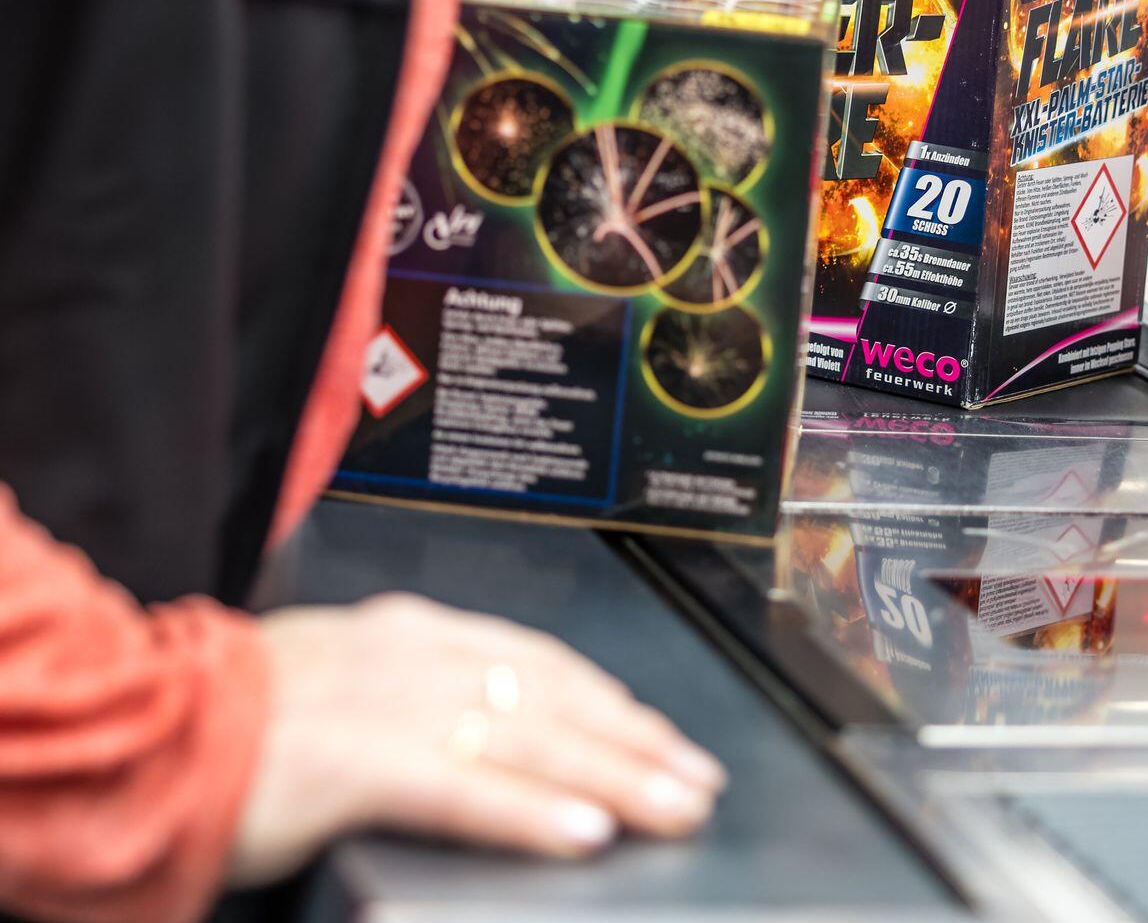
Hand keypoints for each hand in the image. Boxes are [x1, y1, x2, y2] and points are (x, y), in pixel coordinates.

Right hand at [228, 593, 725, 884]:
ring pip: (530, 741)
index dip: (613, 702)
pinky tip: (584, 831)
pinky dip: (530, 811)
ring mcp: (384, 708)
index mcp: (409, 633)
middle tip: (698, 778)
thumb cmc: (228, 719)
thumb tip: (495, 725)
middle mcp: (410, 658)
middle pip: (554, 699)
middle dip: (638, 742)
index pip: (540, 662)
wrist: (133, 733)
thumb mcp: (342, 679)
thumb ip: (418, 692)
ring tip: (674, 806)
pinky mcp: (352, 764)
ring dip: (616, 777)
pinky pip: (463, 790)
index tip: (662, 734)